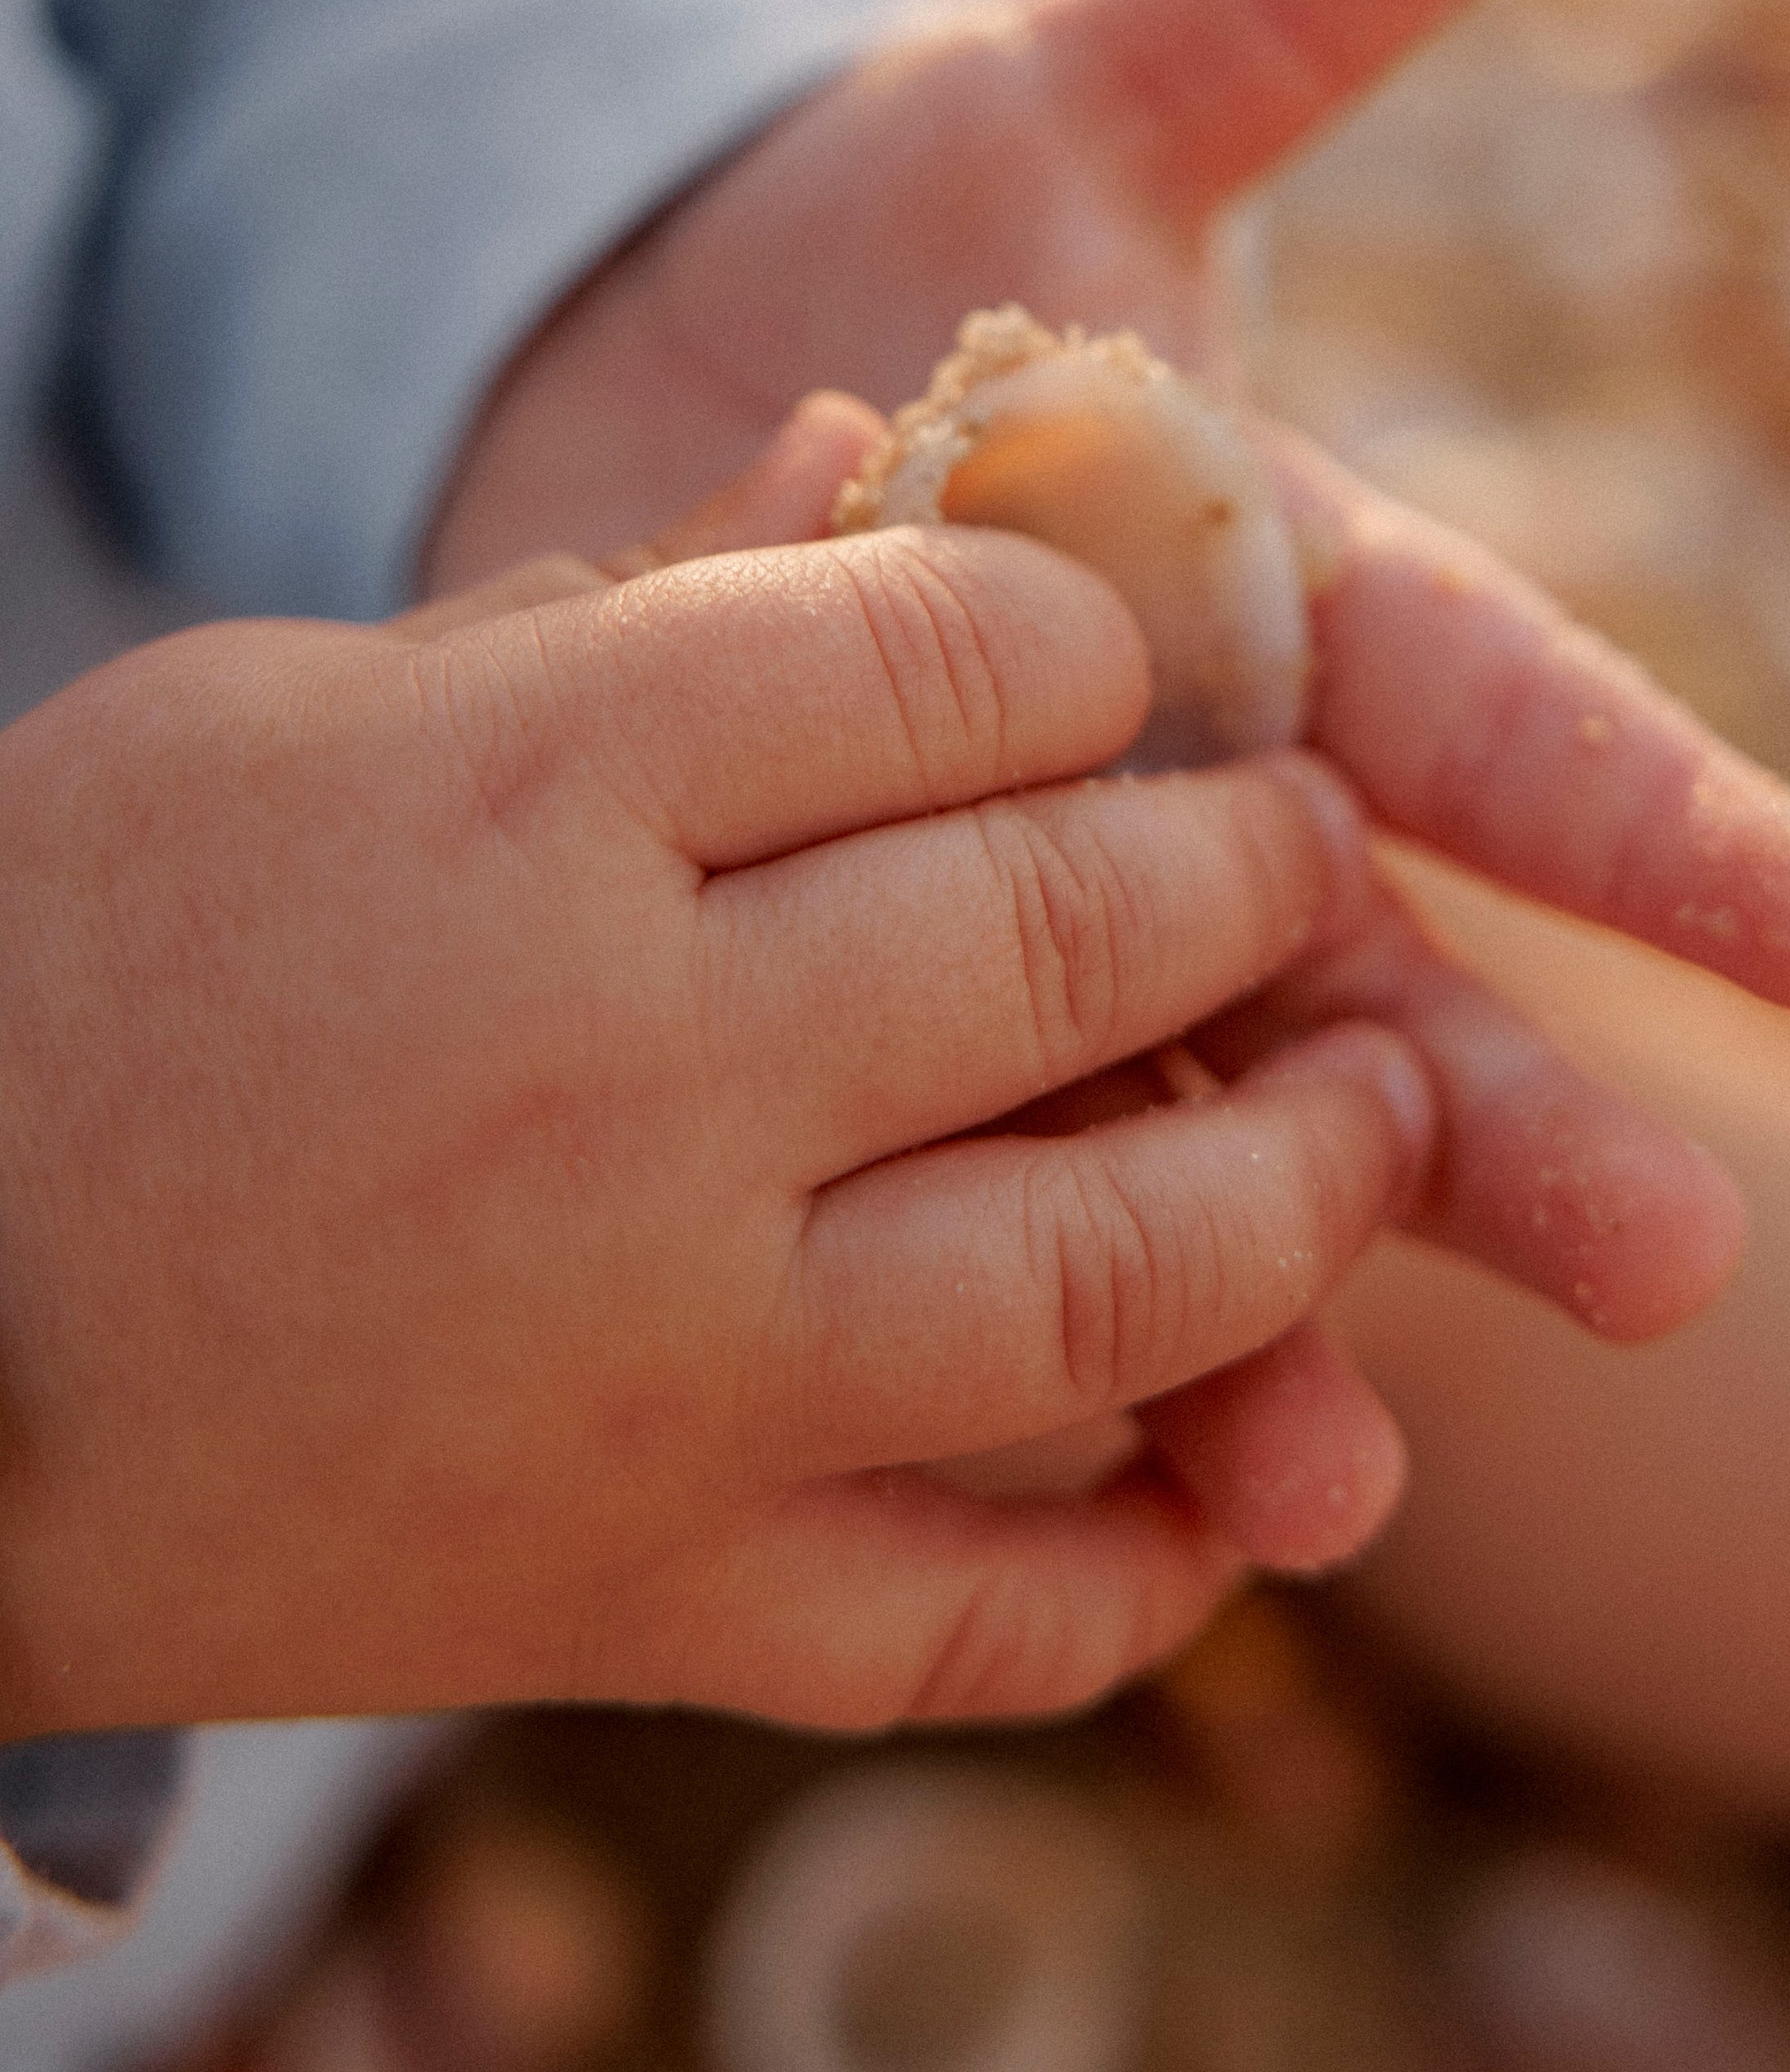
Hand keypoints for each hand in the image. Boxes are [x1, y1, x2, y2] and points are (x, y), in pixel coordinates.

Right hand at [0, 450, 1444, 1737]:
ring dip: (1305, 1190)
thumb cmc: (79, 959)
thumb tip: (869, 455)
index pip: (952, 654)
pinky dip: (1144, 1568)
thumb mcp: (302, 706)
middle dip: (1249, 871)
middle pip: (1070, 934)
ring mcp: (663, 1368)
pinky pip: (982, 1617)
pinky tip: (1231, 1492)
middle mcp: (636, 1079)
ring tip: (1377, 1117)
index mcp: (535, 800)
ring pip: (1115, 1277)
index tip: (1128, 659)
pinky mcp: (645, 1601)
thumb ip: (614, 596)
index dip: (1091, 634)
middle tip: (1310, 855)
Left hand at [423, 0, 1789, 1552]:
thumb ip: (1256, 10)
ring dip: (1262, 1293)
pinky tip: (1063, 1466)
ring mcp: (1019, 908)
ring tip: (1331, 1471)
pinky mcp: (839, 983)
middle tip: (1669, 1270)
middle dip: (1504, 1110)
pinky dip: (1000, 1304)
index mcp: (1268, 578)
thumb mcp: (1051, 107)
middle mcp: (1189, 784)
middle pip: (1372, 961)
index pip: (1481, 687)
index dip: (1645, 797)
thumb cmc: (887, 234)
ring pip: (1178, 1125)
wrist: (642, 366)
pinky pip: (943, 1162)